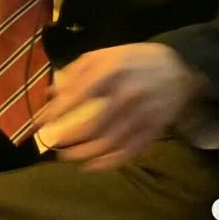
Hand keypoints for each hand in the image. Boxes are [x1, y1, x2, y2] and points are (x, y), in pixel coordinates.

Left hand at [33, 43, 207, 171]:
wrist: (179, 68)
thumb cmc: (133, 59)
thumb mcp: (103, 54)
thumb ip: (76, 71)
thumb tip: (52, 93)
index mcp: (110, 72)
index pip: (76, 96)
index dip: (55, 112)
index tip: (39, 123)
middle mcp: (125, 95)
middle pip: (91, 125)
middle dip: (68, 138)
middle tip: (52, 144)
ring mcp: (141, 115)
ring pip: (108, 143)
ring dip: (83, 155)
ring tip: (66, 157)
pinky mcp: (153, 131)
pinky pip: (128, 152)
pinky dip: (107, 162)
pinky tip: (91, 165)